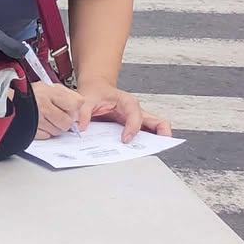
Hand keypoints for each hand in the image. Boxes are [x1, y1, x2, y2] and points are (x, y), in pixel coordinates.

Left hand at [31, 79, 168, 140]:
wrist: (96, 90)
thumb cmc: (95, 93)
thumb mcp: (87, 99)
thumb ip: (84, 112)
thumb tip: (81, 127)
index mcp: (127, 102)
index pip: (136, 116)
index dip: (132, 129)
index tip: (125, 139)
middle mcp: (137, 111)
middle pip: (158, 122)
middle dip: (161, 135)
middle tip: (156, 149)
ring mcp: (138, 120)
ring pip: (156, 129)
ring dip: (156, 142)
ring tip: (149, 153)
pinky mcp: (134, 127)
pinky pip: (146, 135)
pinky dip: (145, 144)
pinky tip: (137, 152)